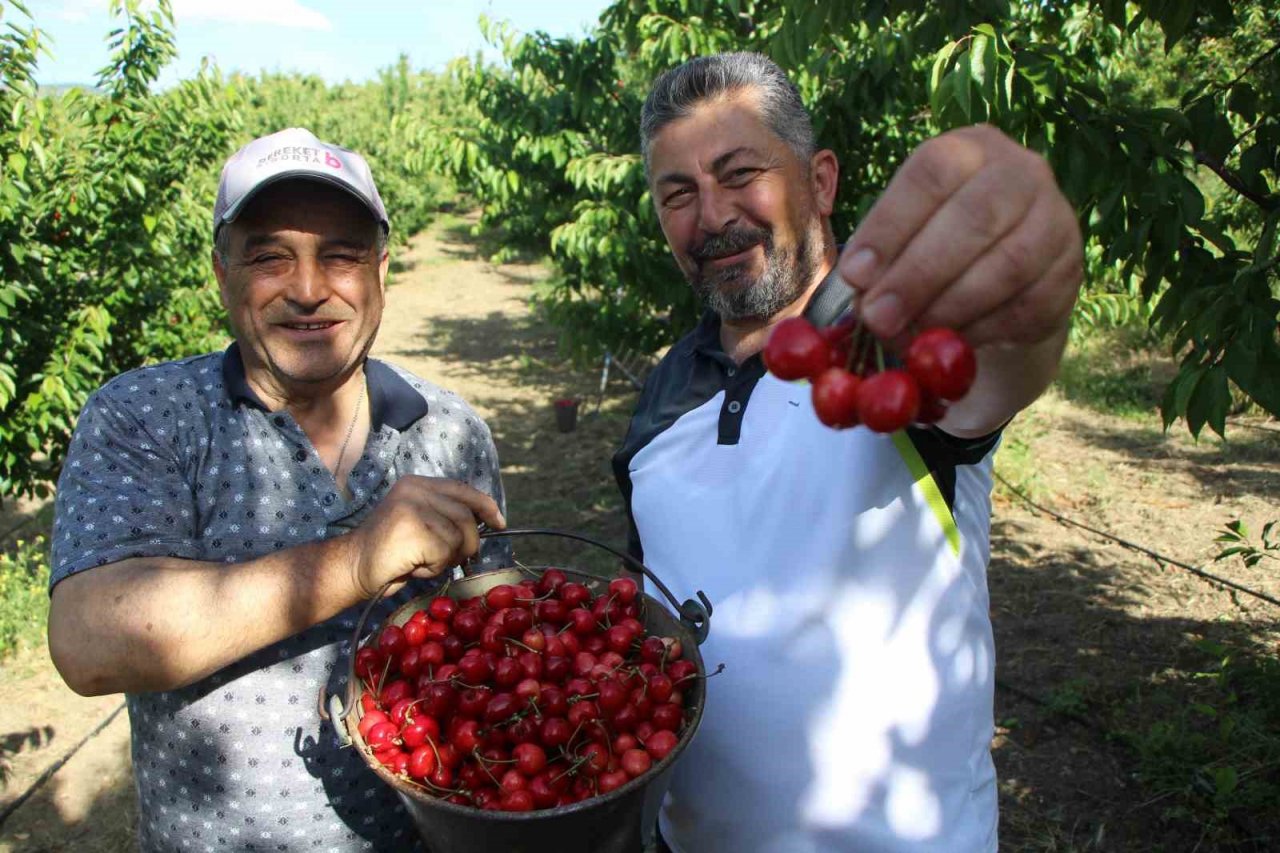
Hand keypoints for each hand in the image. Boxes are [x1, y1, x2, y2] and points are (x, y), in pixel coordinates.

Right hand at [349, 476, 505, 597]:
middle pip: (466, 516)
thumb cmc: (390, 553)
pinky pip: (445, 552)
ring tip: (423, 562)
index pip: (463, 489)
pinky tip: (414, 567)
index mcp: (417, 483)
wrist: (352, 567)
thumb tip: (485, 523)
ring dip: (447, 558)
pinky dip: (434, 567)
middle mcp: (414, 489)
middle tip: (452, 560)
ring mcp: (412, 507)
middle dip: (468, 544)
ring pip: (458, 537)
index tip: (499, 523)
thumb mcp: (420, 525)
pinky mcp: (412, 528)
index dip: (485, 506)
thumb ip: (446, 517)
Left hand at [838, 124, 1082, 348]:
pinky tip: (951, 343)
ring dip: (951, 307)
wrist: (1005, 275)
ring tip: (909, 337)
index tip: (855, 275)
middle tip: (878, 318)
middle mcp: (1021, 171)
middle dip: (918, 274)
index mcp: (969, 150)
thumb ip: (882, 256)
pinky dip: (984, 330)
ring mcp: (1055, 218)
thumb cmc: (936, 243)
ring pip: (1009, 264)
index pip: (932, 173)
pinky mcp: (1071, 270)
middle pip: (974, 217)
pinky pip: (1030, 305)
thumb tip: (858, 289)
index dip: (890, 225)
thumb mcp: (904, 235)